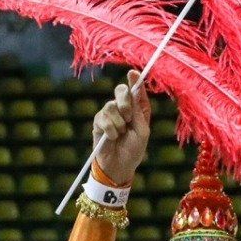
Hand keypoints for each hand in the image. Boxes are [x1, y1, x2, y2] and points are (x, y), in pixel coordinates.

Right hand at [90, 70, 150, 187]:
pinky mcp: (98, 122)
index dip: (134, 80)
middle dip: (125, 101)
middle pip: (120, 90)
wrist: (119, 166)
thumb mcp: (142, 131)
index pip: (135, 90)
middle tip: (128, 117)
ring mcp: (109, 114)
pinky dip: (110, 129)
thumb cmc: (133, 150)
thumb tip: (135, 91)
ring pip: (111, 105)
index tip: (133, 73)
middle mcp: (123, 109)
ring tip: (121, 134)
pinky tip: (112, 138)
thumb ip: (138, 111)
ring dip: (118, 121)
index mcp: (137, 109)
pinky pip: (103, 118)